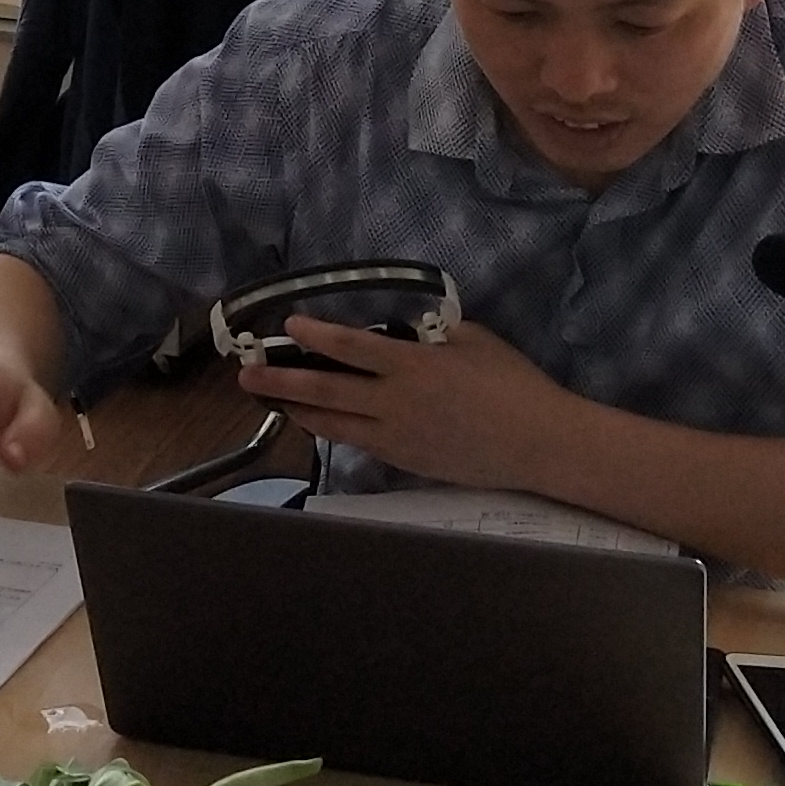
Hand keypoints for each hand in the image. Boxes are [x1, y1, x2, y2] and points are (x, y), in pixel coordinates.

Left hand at [237, 315, 581, 493]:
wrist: (538, 443)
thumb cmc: (513, 384)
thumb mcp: (474, 340)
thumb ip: (434, 335)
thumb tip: (407, 332)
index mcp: (412, 366)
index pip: (351, 347)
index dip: (316, 335)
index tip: (289, 324)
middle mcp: (395, 403)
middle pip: (326, 391)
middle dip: (281, 381)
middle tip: (246, 375)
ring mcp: (397, 437)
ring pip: (334, 424)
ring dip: (298, 410)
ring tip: (270, 400)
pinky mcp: (405, 461)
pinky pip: (358, 443)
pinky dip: (332, 431)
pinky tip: (316, 424)